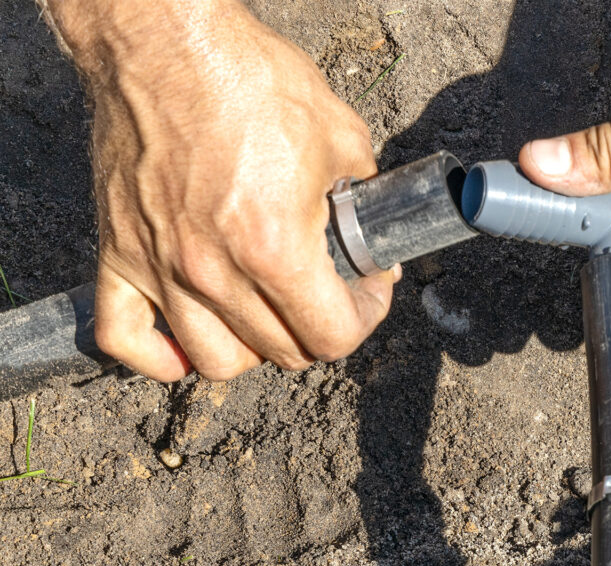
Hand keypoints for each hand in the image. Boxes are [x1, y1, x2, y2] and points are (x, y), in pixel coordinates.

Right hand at [51, 1, 397, 380]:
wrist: (165, 40)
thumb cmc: (248, 78)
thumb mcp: (339, 134)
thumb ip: (364, 197)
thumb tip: (371, 234)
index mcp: (274, 248)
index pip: (332, 336)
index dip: (365, 318)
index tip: (370, 289)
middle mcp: (214, 272)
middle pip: (282, 352)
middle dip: (320, 329)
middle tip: (329, 294)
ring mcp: (160, 268)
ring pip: (215, 360)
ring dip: (254, 349)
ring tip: (270, 316)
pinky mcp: (118, 253)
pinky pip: (126, 338)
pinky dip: (159, 355)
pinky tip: (189, 338)